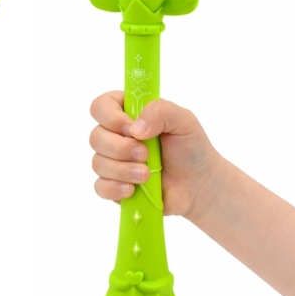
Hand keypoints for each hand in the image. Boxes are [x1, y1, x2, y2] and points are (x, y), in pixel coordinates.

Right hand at [89, 90, 221, 217]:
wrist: (199, 185)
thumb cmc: (191, 148)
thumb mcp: (184, 121)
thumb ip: (160, 111)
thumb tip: (135, 128)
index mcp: (129, 112)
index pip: (101, 106)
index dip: (110, 117)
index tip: (130, 128)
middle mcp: (116, 135)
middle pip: (95, 137)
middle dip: (119, 148)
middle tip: (145, 154)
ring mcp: (114, 161)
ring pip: (97, 163)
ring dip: (122, 170)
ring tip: (146, 175)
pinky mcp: (115, 185)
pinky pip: (100, 187)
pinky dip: (114, 188)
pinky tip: (132, 189)